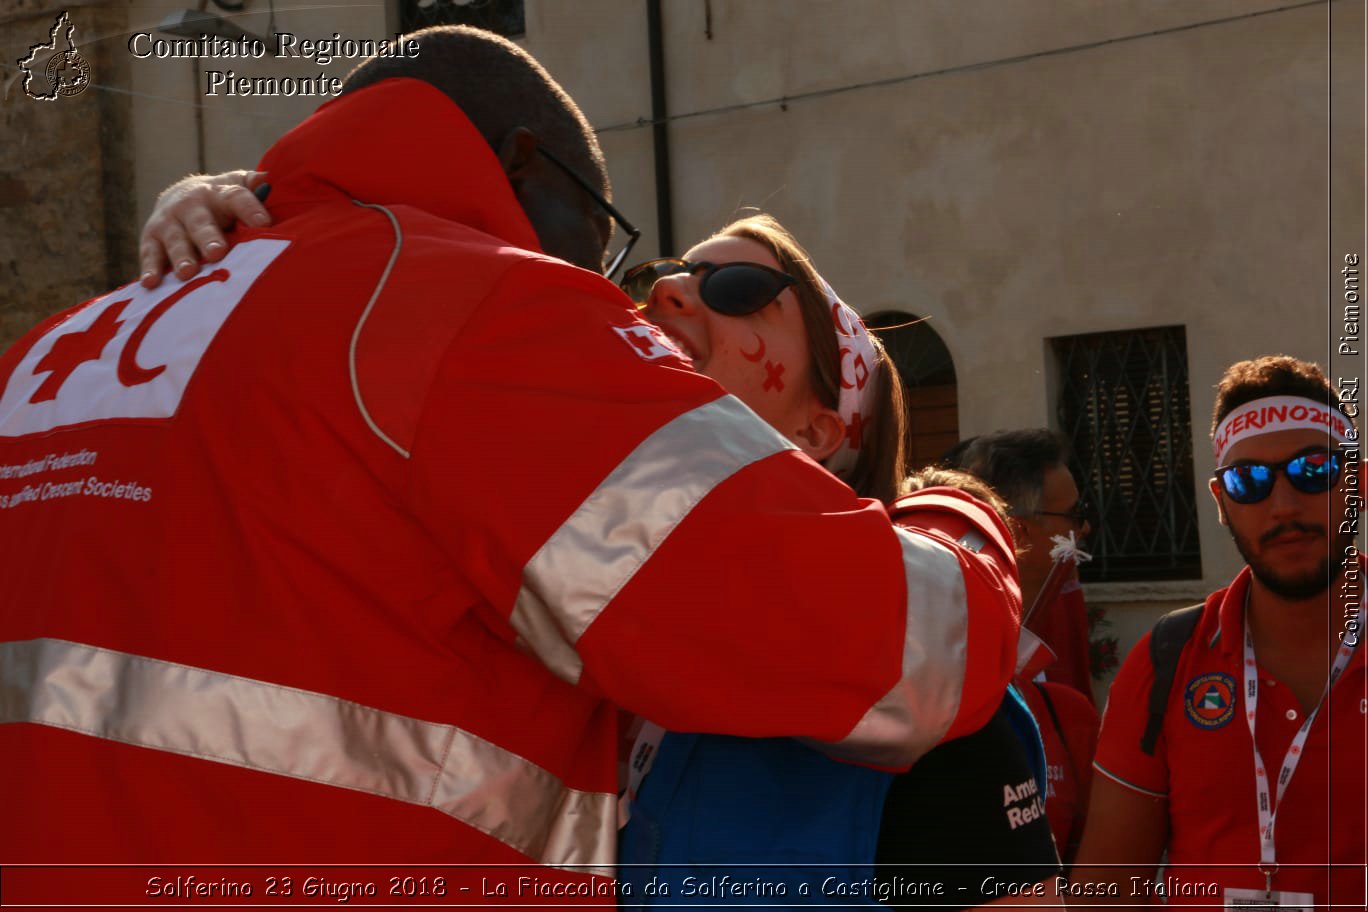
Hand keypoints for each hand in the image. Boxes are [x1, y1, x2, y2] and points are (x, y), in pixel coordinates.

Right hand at [139, 170, 270, 288]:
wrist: (181, 195)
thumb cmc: (223, 199)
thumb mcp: (239, 186)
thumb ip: (255, 186)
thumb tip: (269, 178)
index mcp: (219, 193)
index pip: (236, 197)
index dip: (250, 209)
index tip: (264, 223)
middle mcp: (191, 205)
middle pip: (200, 221)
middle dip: (208, 237)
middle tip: (217, 252)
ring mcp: (169, 221)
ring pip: (175, 239)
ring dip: (181, 256)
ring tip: (187, 273)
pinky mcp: (151, 238)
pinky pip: (150, 254)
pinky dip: (150, 268)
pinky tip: (151, 283)